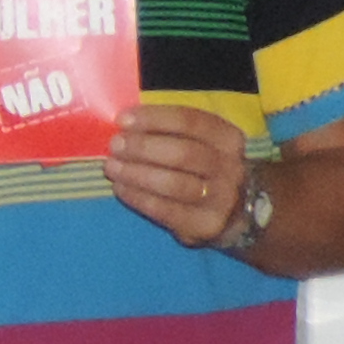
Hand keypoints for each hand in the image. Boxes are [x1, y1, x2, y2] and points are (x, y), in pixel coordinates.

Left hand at [100, 101, 256, 246]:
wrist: (232, 213)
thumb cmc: (202, 168)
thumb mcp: (198, 143)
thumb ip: (169, 131)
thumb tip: (125, 123)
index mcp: (228, 139)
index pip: (191, 121)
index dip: (154, 118)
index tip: (122, 119)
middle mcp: (230, 167)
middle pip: (183, 153)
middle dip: (143, 147)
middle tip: (115, 145)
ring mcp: (221, 199)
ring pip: (174, 184)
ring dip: (136, 173)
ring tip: (111, 167)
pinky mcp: (205, 224)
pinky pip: (166, 210)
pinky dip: (138, 197)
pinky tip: (120, 188)